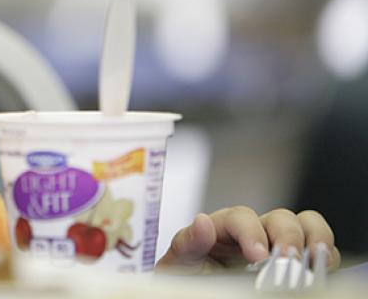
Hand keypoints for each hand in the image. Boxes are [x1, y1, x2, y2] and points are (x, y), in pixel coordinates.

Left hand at [156, 207, 340, 272]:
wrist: (196, 288)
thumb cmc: (189, 275)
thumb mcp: (180, 261)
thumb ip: (187, 243)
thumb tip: (201, 222)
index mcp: (224, 226)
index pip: (241, 217)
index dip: (252, 232)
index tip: (258, 256)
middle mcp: (255, 230)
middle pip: (280, 218)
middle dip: (288, 237)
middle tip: (288, 260)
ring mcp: (276, 244)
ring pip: (305, 225)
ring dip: (315, 239)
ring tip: (316, 259)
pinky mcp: (295, 262)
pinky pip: (319, 250)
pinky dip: (326, 256)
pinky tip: (321, 271)